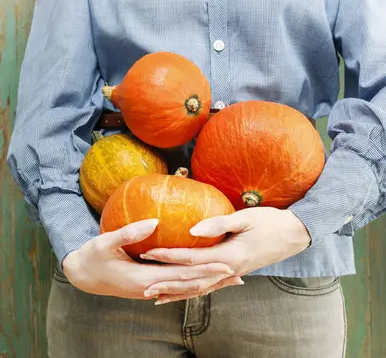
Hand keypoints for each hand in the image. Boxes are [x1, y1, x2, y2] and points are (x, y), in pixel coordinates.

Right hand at [62, 218, 241, 300]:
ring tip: (230, 280)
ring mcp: (151, 290)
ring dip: (208, 284)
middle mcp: (151, 289)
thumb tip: (154, 222)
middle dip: (214, 280)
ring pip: (185, 289)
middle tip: (238, 274)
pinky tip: (205, 280)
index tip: (226, 264)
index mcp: (145, 279)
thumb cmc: (93, 256)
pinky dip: (194, 285)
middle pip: (189, 286)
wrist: (83, 275)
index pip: (182, 276)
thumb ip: (130, 232)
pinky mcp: (150, 287)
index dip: (205, 270)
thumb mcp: (107, 241)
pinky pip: (177, 287)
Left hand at [139, 208, 310, 302]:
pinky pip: (210, 286)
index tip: (149, 253)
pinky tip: (183, 293)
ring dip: (177, 292)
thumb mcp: (245, 218)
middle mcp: (228, 270)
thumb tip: (192, 229)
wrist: (294, 234)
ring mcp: (232, 274)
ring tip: (156, 296)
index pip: (191, 258)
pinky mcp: (235, 273)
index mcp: (229, 256)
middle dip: (167, 282)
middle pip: (192, 280)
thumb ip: (218, 223)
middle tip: (144, 285)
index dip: (169, 256)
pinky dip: (194, 292)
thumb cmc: (270, 222)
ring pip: (200, 288)